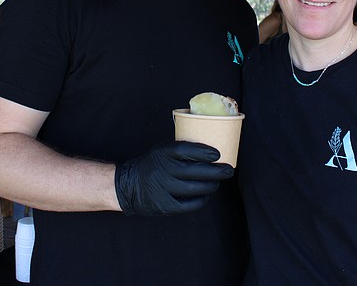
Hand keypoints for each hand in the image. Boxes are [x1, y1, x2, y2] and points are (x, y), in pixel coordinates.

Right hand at [114, 141, 232, 215]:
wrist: (127, 186)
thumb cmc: (152, 165)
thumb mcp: (161, 151)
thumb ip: (180, 150)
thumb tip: (210, 150)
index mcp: (162, 154)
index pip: (186, 151)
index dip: (203, 152)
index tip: (217, 154)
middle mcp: (163, 170)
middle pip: (195, 171)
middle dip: (216, 171)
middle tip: (228, 170)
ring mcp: (163, 189)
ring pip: (194, 188)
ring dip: (210, 185)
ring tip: (217, 182)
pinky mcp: (165, 205)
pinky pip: (189, 204)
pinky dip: (200, 200)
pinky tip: (205, 195)